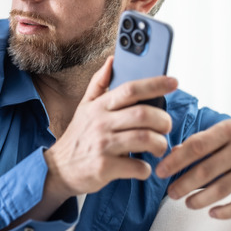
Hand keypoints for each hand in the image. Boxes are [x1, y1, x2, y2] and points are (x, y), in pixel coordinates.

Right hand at [44, 57, 176, 201]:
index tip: (173, 82)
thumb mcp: (84, 107)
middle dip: (163, 120)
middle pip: (144, 114)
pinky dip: (146, 168)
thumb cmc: (77, 138)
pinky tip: (141, 166)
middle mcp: (101, 123)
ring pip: (145, 139)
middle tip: (165, 127)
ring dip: (159, 144)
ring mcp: (102, 145)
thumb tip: (111, 61)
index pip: (130, 89)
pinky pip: (138, 166)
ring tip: (158, 147)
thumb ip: (99, 84)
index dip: (154, 84)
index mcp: (99, 107)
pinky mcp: (104, 167)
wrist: (58, 168)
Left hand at [156, 118, 230, 218]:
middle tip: (171, 191)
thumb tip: (174, 152)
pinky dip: (226, 211)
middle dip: (183, 183)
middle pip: (206, 170)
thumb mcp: (228, 128)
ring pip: (222, 189)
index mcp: (229, 130)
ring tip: (187, 203)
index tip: (161, 171)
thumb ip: (202, 140)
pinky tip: (213, 212)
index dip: (176, 161)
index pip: (196, 146)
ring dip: (200, 199)